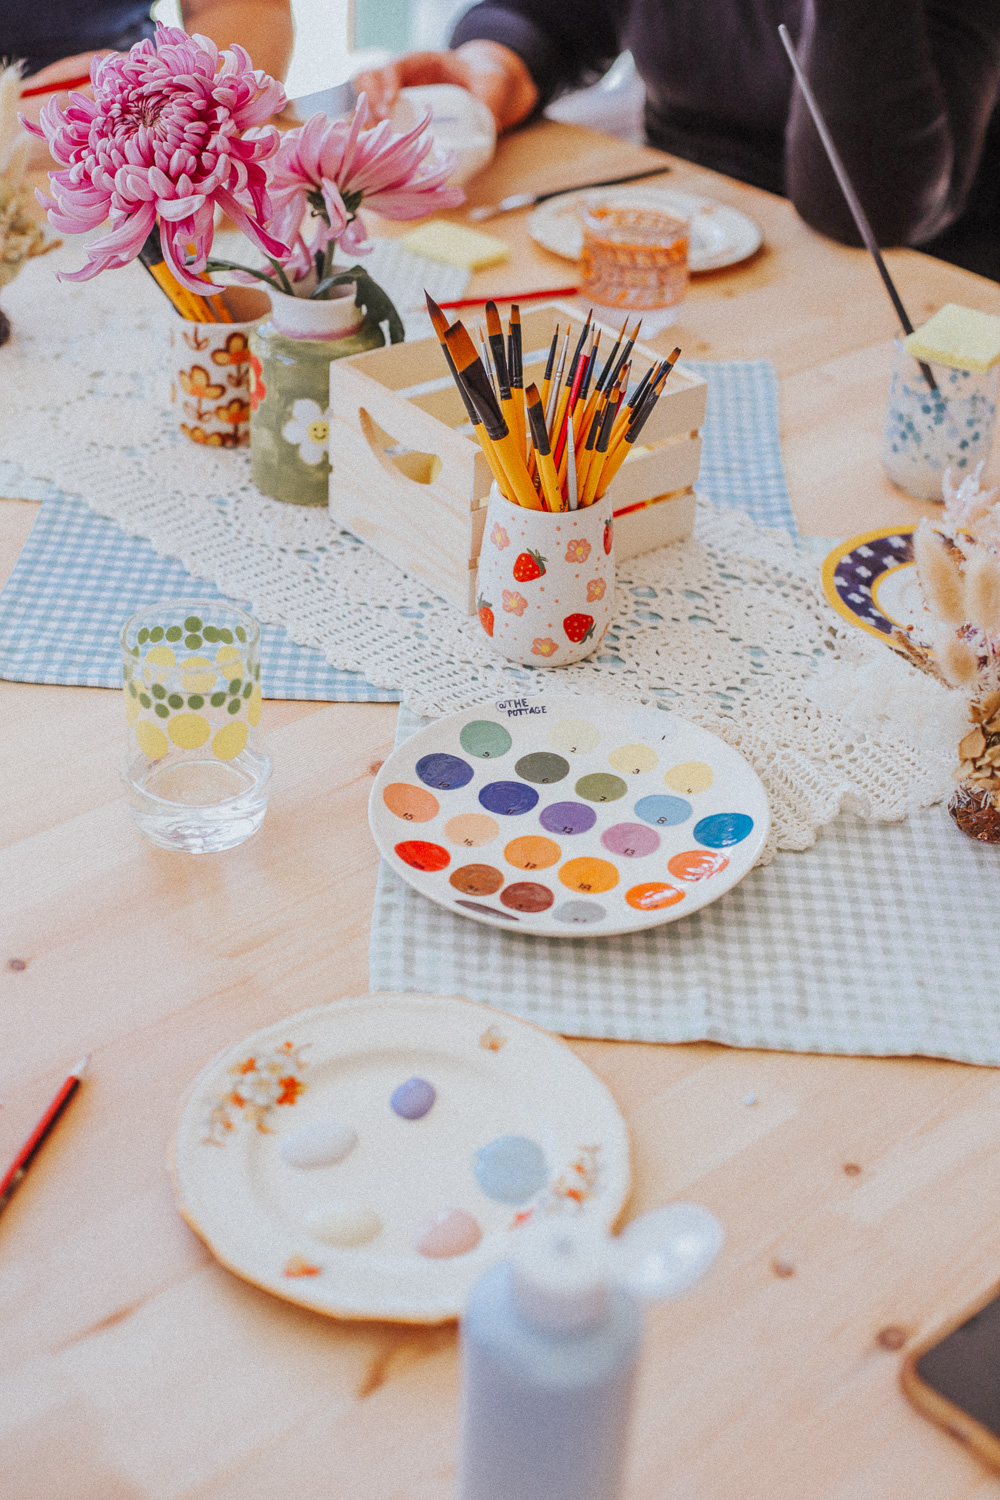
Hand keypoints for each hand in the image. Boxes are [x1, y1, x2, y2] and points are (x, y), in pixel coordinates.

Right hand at [355, 41, 537, 133]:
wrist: (478, 85)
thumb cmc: (482, 79)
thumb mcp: (490, 83)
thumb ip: (491, 97)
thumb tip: (492, 123)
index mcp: (421, 62)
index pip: (394, 65)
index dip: (387, 81)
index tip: (390, 102)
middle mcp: (402, 78)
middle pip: (368, 79)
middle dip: (370, 101)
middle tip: (383, 125)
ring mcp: (394, 97)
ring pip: (363, 102)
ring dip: (364, 122)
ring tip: (374, 144)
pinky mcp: (394, 117)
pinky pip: (372, 125)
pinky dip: (370, 138)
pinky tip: (377, 156)